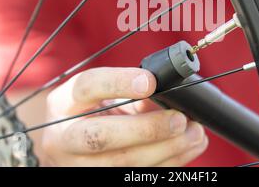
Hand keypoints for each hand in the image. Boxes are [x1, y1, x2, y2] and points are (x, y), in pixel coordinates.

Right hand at [41, 67, 207, 165]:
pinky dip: (168, 164)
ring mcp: (78, 166)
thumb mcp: (103, 94)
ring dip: (166, 150)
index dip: (118, 83)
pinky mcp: (97, 180)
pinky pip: (135, 178)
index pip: (87, 87)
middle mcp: (64, 138)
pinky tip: (188, 149)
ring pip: (122, 164)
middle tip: (179, 120)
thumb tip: (166, 97)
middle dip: (146, 129)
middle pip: (101, 137)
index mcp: (64, 103)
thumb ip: (131, 92)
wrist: (67, 143)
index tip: (150, 81)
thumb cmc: (91, 112)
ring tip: (194, 134)